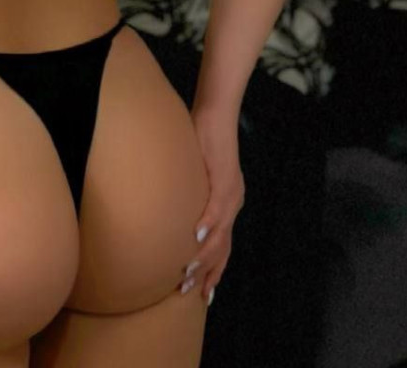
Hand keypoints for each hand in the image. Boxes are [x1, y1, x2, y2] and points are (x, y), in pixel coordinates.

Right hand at [181, 107, 244, 302]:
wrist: (215, 115)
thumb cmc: (202, 139)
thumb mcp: (196, 173)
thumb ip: (192, 192)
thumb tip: (173, 208)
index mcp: (227, 204)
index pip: (223, 247)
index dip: (215, 270)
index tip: (204, 292)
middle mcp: (233, 203)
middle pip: (223, 248)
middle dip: (207, 272)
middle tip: (190, 291)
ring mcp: (231, 193)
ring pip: (219, 234)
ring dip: (203, 255)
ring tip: (188, 272)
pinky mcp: (224, 179)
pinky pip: (215, 208)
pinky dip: (206, 225)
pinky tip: (195, 237)